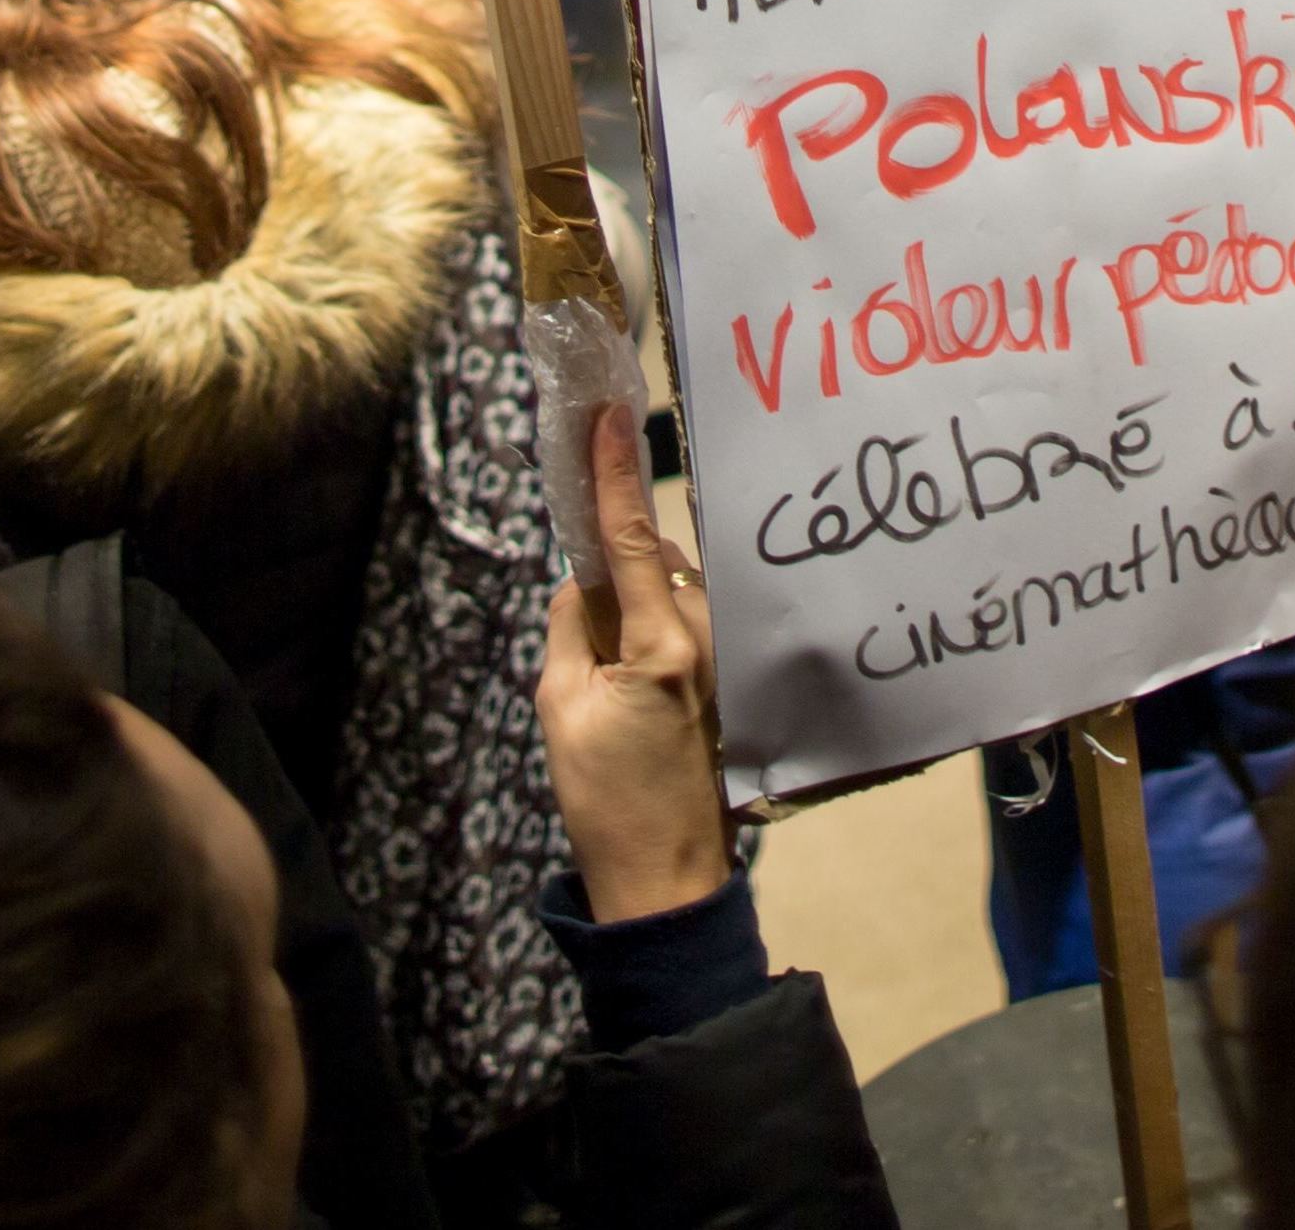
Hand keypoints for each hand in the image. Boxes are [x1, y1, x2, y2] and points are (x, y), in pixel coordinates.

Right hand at [538, 400, 729, 922]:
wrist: (666, 877)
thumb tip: (583, 584)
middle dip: (616, 580)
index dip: (615, 475)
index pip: (629, 539)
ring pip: (673, 596)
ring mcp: (727, 662)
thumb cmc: (606, 800)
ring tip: (620, 694)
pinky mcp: (734, 682)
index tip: (611, 416)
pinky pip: (690, 628)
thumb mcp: (559, 707)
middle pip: (652, 565)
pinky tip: (643, 697)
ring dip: (640, 613)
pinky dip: (660, 635)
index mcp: (662, 643)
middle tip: (588, 649)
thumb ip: (571, 628)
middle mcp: (708, 640)